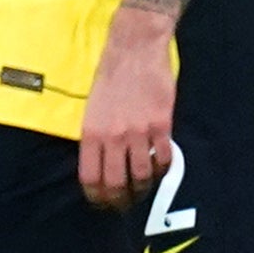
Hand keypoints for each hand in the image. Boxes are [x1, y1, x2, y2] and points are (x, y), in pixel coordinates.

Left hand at [77, 7, 176, 210]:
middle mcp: (113, 136)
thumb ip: (96, 136)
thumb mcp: (92, 107)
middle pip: (116, 184)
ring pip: (141, 176)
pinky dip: (162, 168)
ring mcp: (139, 131)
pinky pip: (163, 158)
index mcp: (91, 132)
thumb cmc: (109, 75)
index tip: (101, 202)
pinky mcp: (161, 124)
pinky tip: (159, 167)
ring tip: (143, 188)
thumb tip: (101, 163)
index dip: (96, 197)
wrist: (135, 48)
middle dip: (120, 201)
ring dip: (143, 188)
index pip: (90, 177)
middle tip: (124, 204)